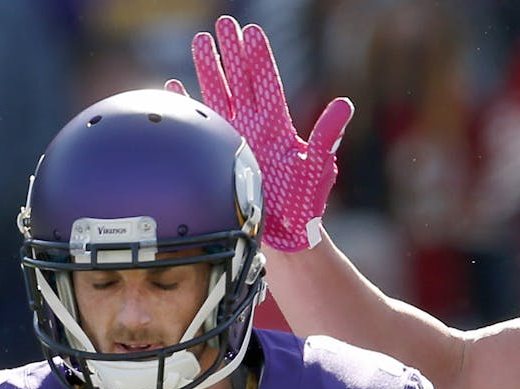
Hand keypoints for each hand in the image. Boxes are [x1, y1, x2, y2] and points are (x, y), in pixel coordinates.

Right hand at [167, 15, 352, 250]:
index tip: (252, 31)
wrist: (281, 234)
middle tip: (222, 23)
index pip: (265, 81)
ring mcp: (235, 138)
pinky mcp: (219, 156)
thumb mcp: (317, 168)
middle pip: (239, 79)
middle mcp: (254, 125)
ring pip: (218, 95)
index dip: (258, 57)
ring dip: (208, 68)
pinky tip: (176, 88)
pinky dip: (189, 108)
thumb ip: (327, 136)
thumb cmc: (304, 204)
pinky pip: (201, 127)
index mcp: (277, 124)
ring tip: (200, 40)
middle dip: (231, 51)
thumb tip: (344, 105)